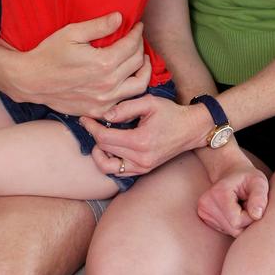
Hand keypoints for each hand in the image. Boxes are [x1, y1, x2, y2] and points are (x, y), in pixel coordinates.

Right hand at [8, 13, 150, 116]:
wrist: (31, 81)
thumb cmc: (49, 54)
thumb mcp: (72, 33)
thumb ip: (99, 26)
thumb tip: (120, 18)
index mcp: (103, 63)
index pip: (132, 45)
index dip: (137, 33)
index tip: (138, 25)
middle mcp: (108, 85)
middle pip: (137, 63)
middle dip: (140, 47)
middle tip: (137, 38)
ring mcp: (104, 101)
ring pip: (139, 86)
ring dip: (143, 70)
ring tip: (141, 59)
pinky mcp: (98, 110)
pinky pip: (125, 102)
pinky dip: (131, 89)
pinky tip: (127, 79)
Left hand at [81, 94, 204, 175]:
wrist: (190, 129)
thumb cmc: (170, 113)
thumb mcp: (149, 102)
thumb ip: (126, 107)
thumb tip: (105, 115)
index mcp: (140, 141)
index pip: (105, 138)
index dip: (91, 127)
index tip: (85, 118)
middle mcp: (140, 159)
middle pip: (104, 151)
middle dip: (93, 136)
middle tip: (90, 123)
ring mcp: (142, 168)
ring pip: (107, 167)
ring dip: (99, 153)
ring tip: (100, 138)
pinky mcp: (143, 171)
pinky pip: (119, 171)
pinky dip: (110, 160)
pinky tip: (111, 146)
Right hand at [196, 158, 269, 236]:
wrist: (231, 172)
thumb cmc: (247, 178)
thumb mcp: (258, 182)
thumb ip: (259, 197)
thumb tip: (257, 215)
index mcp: (218, 193)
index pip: (237, 221)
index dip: (250, 217)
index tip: (252, 204)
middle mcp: (206, 203)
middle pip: (233, 229)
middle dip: (246, 221)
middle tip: (247, 205)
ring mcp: (202, 210)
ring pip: (230, 231)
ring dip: (240, 223)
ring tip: (240, 207)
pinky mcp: (203, 216)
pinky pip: (225, 230)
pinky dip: (233, 224)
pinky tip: (233, 211)